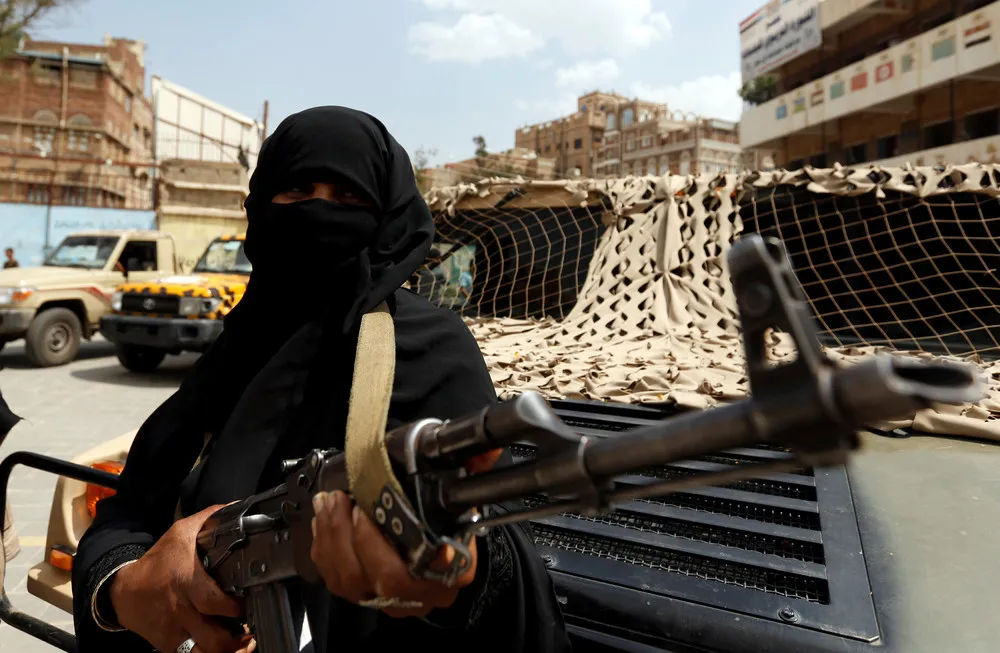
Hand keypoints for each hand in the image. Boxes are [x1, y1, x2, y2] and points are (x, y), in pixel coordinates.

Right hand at [110, 504, 253, 652]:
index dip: (236, 607)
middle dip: (237, 638)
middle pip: (213, 638)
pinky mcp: (168, 644)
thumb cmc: (158, 561)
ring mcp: (174, 630)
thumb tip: (237, 506)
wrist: (123, 590)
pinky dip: (208, 652)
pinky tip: (222, 644)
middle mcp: (181, 610)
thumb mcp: (181, 533)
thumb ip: (210, 519)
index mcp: (187, 582)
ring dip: (227, 650)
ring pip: (204, 652)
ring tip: (242, 642)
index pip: (214, 602)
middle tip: (251, 628)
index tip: (248, 603)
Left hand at [309, 448, 501, 618]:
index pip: (443, 568)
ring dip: (335, 538)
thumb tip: (487, 449)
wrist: (436, 556)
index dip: (429, 557)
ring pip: (354, 584)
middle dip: (364, 539)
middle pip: (390, 579)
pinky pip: (334, 581)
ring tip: (331, 503)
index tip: (420, 534)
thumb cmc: (446, 525)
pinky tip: (323, 519)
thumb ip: (470, 471)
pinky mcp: (360, 596)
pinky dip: (323, 548)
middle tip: (352, 504)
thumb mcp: (460, 497)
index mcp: (455, 569)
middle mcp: (422, 592)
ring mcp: (388, 599)